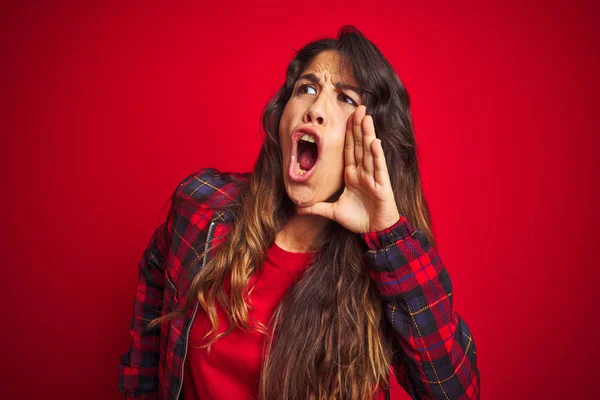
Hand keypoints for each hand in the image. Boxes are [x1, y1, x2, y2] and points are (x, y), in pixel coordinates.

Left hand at [297, 105, 399, 232]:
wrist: (375, 232)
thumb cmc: (359, 220)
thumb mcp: (333, 212)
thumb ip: (317, 207)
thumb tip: (298, 208)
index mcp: (352, 175)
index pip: (349, 150)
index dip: (348, 133)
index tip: (347, 117)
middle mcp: (363, 172)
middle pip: (359, 145)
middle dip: (358, 126)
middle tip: (358, 107)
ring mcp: (373, 177)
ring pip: (369, 151)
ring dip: (367, 134)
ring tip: (366, 117)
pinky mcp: (382, 185)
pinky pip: (379, 167)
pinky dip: (377, 154)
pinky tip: (375, 141)